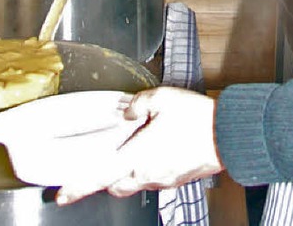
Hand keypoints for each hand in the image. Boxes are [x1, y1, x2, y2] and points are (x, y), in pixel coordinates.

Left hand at [56, 87, 221, 204]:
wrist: (229, 135)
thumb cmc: (198, 118)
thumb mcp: (164, 98)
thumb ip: (139, 103)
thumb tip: (128, 109)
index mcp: (139, 156)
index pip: (100, 176)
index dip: (79, 186)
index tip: (62, 194)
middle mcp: (148, 174)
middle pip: (116, 183)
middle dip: (107, 174)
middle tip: (107, 157)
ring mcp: (163, 180)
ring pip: (135, 181)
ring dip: (129, 170)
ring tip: (136, 148)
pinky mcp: (176, 179)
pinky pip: (154, 178)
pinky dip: (148, 167)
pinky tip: (158, 149)